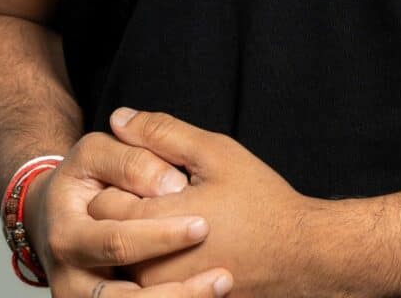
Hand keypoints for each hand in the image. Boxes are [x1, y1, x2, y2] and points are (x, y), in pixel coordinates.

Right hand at [23, 129, 234, 296]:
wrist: (54, 216)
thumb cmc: (82, 177)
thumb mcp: (96, 153)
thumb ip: (132, 161)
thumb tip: (170, 183)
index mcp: (67, 237)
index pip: (117, 242)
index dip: (160, 236)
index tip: (204, 225)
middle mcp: (70, 281)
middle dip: (179, 290)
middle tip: (224, 275)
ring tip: (222, 285)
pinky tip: (205, 297)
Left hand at [87, 109, 323, 297]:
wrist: (298, 256)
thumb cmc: (259, 201)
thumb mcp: (215, 153)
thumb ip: (162, 133)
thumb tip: (118, 119)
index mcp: (157, 225)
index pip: (102, 204)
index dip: (120, 182)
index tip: (149, 174)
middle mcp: (151, 269)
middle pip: (108, 235)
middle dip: (125, 209)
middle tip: (164, 195)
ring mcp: (164, 293)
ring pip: (124, 261)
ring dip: (137, 237)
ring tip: (173, 217)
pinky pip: (145, 281)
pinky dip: (153, 260)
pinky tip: (182, 244)